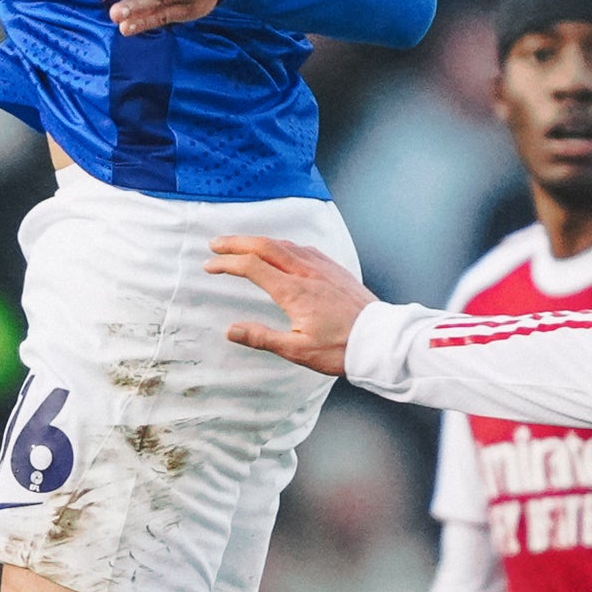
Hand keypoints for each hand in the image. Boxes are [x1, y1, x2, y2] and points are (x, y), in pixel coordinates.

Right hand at [205, 236, 374, 375]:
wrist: (381, 340)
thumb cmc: (341, 348)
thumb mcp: (298, 351)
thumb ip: (262, 337)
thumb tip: (231, 330)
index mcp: (293, 291)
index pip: (251, 267)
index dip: (226, 264)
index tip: (210, 266)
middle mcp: (305, 272)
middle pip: (264, 246)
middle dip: (236, 242)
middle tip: (216, 244)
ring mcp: (321, 267)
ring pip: (283, 244)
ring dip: (258, 241)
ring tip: (242, 245)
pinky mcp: (334, 268)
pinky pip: (302, 248)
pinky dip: (282, 245)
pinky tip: (282, 250)